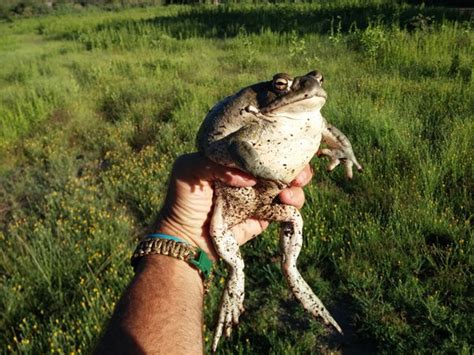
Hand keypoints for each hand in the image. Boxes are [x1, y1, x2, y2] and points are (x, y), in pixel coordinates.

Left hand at [155, 153, 312, 259]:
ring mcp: (259, 197)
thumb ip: (216, 162)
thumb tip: (249, 177)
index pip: (260, 147)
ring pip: (288, 186)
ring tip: (289, 193)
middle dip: (296, 165)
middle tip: (298, 172)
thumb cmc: (183, 200)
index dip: (276, 145)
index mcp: (234, 161)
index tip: (287, 147)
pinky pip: (285, 210)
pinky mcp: (264, 217)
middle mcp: (249, 176)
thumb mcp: (188, 169)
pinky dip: (292, 206)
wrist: (186, 238)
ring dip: (296, 186)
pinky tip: (287, 204)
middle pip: (281, 165)